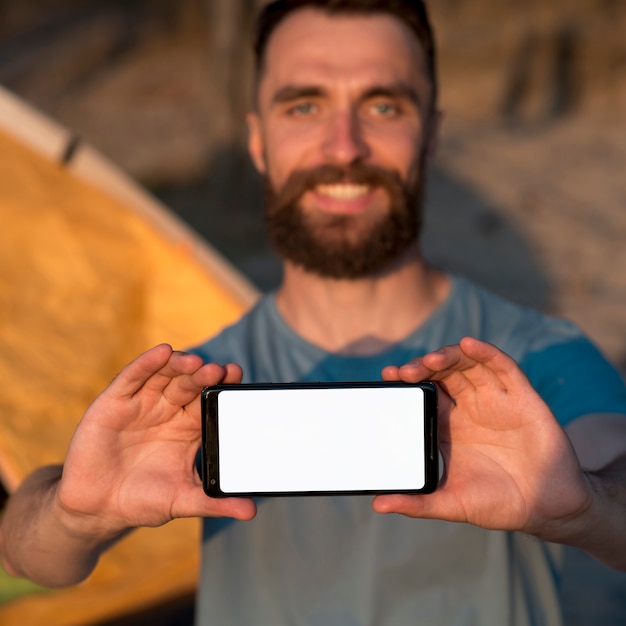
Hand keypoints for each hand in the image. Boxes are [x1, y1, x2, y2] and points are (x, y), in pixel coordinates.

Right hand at [57, 344, 255, 538]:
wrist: (97, 509)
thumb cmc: (143, 501)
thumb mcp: (182, 500)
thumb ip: (214, 502)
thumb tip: (252, 512)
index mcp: (188, 427)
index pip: (209, 400)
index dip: (222, 386)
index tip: (236, 376)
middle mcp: (168, 410)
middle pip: (189, 383)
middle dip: (204, 375)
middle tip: (219, 371)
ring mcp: (142, 403)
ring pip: (164, 374)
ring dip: (180, 365)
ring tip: (195, 362)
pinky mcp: (114, 402)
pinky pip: (132, 377)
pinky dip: (147, 363)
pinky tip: (162, 352)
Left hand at [375, 337, 591, 537]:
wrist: (548, 510)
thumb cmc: (498, 504)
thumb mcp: (451, 502)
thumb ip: (416, 504)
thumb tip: (377, 506)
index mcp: (450, 425)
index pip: (424, 392)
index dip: (407, 381)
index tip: (387, 376)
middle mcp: (471, 407)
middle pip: (443, 373)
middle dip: (423, 367)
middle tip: (404, 372)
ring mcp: (496, 400)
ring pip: (468, 364)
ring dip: (448, 356)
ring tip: (429, 360)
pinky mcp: (523, 398)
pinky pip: (504, 367)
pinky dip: (486, 352)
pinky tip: (469, 344)